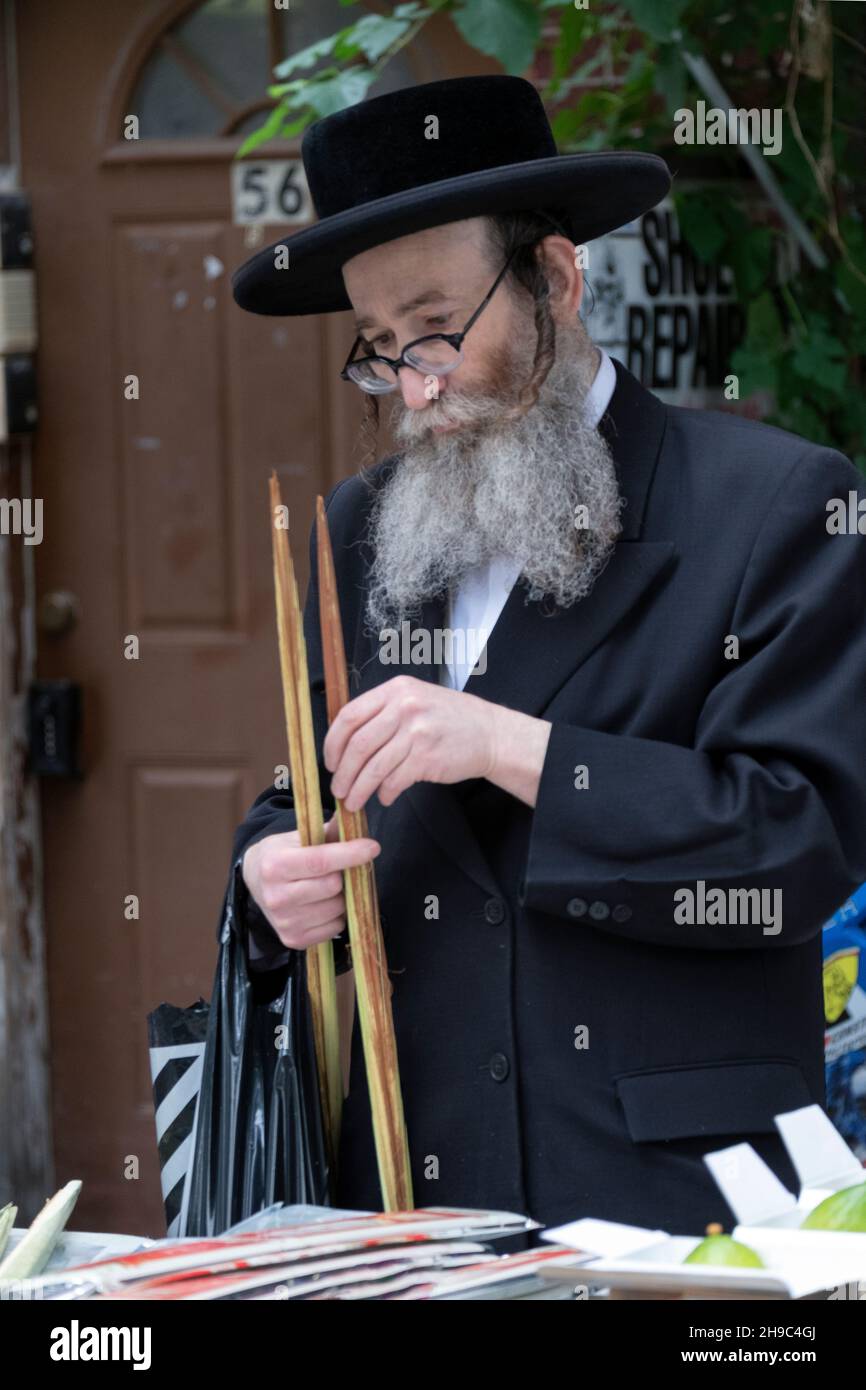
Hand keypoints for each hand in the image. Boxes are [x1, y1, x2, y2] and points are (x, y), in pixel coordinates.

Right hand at [241, 813, 379, 949]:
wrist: (255, 881)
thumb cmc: (281, 854)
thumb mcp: (297, 836)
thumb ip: (327, 831)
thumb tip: (354, 821)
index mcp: (275, 865)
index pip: (320, 861)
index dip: (350, 854)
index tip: (372, 847)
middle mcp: (276, 897)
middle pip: (332, 886)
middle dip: (343, 875)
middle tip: (340, 869)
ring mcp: (285, 922)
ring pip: (337, 908)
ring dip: (342, 896)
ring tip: (329, 886)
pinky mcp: (294, 940)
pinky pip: (335, 927)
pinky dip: (337, 915)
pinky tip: (323, 903)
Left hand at [324, 674, 551, 810]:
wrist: (490, 734)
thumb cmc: (450, 719)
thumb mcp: (415, 699)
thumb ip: (383, 712)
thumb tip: (344, 741)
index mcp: (395, 690)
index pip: (349, 716)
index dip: (333, 743)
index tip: (330, 762)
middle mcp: (404, 707)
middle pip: (357, 745)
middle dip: (343, 773)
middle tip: (338, 790)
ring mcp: (416, 732)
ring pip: (373, 767)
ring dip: (359, 790)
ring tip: (354, 801)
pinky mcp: (427, 757)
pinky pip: (394, 780)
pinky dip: (384, 793)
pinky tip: (384, 797)